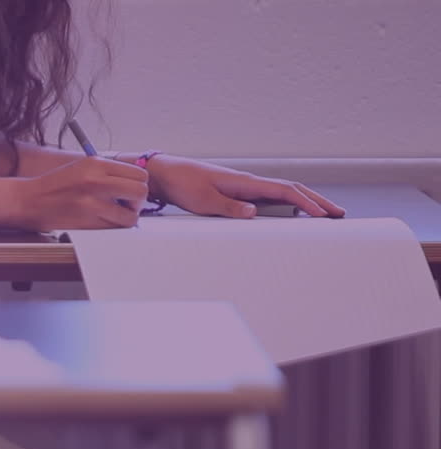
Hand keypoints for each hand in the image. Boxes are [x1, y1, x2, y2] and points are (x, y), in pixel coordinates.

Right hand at [18, 156, 149, 230]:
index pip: (138, 174)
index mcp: (96, 164)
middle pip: (140, 192)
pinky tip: (103, 221)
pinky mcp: (86, 222)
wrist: (29, 200)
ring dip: (127, 218)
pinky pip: (114, 228)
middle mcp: (96, 181)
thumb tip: (133, 183)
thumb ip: (107, 172)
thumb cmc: (54, 185)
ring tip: (115, 215)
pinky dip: (113, 227)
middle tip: (128, 205)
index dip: (139, 184)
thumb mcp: (82, 167)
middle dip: (138, 202)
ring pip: (131, 216)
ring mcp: (92, 203)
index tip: (130, 191)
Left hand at [146, 155, 346, 218]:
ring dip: (306, 203)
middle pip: (291, 190)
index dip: (306, 203)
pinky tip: (294, 213)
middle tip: (339, 215)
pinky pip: (270, 198)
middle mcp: (250, 182)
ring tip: (325, 215)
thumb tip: (254, 213)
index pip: (284, 192)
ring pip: (283, 194)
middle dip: (317, 202)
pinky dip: (288, 204)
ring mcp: (246, 186)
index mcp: (245, 182)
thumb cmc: (184, 185)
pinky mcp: (239, 192)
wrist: (167, 173)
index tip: (324, 216)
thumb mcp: (204, 201)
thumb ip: (229, 208)